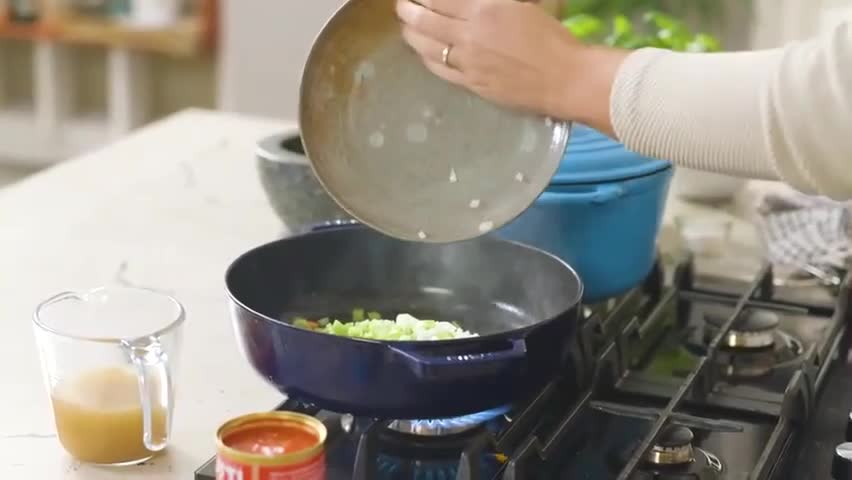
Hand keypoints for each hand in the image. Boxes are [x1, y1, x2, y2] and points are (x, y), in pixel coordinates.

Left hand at [396, 0, 625, 134]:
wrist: (566, 78)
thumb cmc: (553, 36)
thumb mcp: (524, 4)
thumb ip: (493, 2)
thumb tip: (472, 5)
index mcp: (485, 8)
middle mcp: (469, 34)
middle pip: (425, 20)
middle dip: (408, 10)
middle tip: (402, 6)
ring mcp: (467, 62)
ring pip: (426, 46)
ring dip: (411, 34)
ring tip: (406, 27)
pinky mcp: (471, 84)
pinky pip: (439, 69)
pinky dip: (425, 58)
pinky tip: (422, 52)